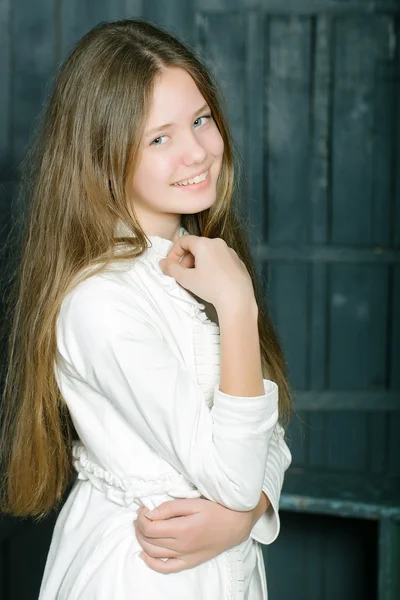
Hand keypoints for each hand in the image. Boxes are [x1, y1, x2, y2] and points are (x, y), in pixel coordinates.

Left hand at [133, 498, 252, 573]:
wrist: (235, 525)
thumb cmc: (216, 510)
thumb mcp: (194, 502)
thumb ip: (171, 508)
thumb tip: (151, 513)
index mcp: (183, 529)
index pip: (150, 528)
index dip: (141, 518)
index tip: (143, 509)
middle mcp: (182, 546)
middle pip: (149, 540)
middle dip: (140, 527)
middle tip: (141, 516)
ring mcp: (185, 557)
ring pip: (154, 553)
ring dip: (142, 541)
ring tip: (142, 529)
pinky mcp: (189, 562)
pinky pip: (166, 568)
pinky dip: (152, 563)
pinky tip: (145, 554)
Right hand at [159, 235, 254, 311]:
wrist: (238, 299)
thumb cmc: (211, 287)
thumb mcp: (186, 279)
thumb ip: (172, 269)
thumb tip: (162, 263)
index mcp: (204, 244)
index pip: (183, 240)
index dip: (173, 252)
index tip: (171, 265)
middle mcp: (218, 243)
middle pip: (196, 246)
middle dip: (186, 260)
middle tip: (184, 275)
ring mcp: (230, 252)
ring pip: (209, 253)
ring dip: (199, 263)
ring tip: (198, 279)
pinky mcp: (238, 262)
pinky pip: (220, 260)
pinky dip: (212, 267)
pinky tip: (213, 282)